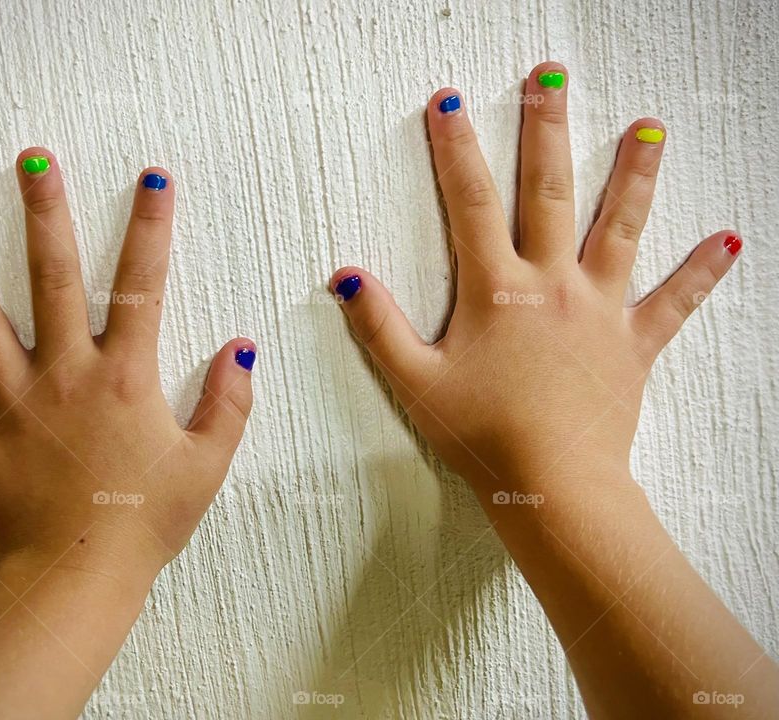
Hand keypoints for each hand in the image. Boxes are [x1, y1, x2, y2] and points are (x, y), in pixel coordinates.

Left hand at [0, 148, 255, 592]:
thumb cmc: (145, 523)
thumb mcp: (206, 465)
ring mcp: (15, 401)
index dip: (151, 228)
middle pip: (53, 279)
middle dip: (45, 214)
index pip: (141, 286)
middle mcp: (65, 374)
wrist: (79, 579)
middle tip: (32, 160)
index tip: (154, 179)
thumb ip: (228, 403)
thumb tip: (241, 350)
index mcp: (125, 377)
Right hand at [332, 63, 739, 489]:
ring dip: (634, 174)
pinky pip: (672, 302)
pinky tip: (728, 241)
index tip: (447, 103)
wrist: (554, 484)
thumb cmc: (483, 437)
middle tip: (549, 78)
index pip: (469, 203)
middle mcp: (552, 285)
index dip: (455, 149)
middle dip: (546, 130)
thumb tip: (348, 278)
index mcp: (497, 291)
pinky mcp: (632, 343)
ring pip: (619, 228)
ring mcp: (598, 309)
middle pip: (549, 192)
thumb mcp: (416, 383)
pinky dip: (700, 273)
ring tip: (650, 127)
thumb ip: (380, 328)